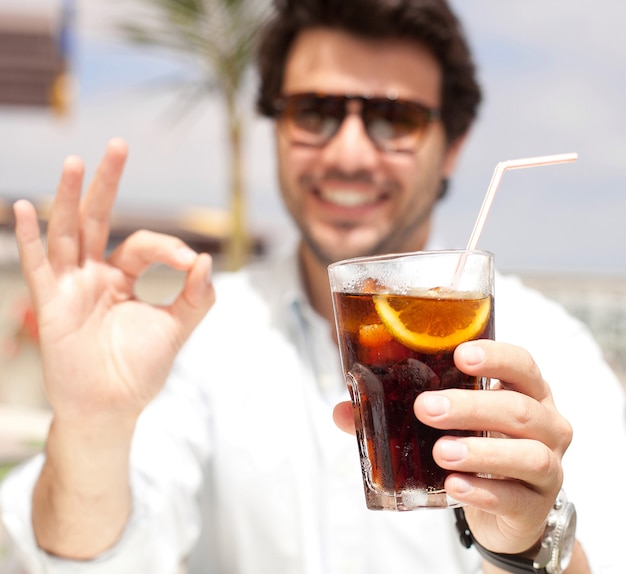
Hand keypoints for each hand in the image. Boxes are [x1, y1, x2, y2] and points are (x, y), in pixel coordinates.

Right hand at [13, 138, 214, 424]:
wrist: (112, 407)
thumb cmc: (141, 369)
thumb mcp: (177, 328)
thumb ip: (196, 297)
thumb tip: (208, 260)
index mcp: (125, 278)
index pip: (143, 245)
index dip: (170, 248)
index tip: (192, 264)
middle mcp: (96, 275)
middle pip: (100, 220)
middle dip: (108, 183)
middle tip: (118, 145)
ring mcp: (72, 286)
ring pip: (69, 232)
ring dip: (71, 197)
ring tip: (75, 162)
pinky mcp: (52, 303)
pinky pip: (39, 266)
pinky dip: (32, 237)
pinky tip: (27, 207)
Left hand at [333, 339, 572, 554]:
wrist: (509, 508)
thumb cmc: (477, 447)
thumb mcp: (447, 422)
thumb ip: (396, 413)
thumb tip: (343, 411)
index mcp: (525, 391)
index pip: (522, 363)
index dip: (496, 356)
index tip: (460, 354)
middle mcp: (547, 423)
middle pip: (520, 409)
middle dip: (471, 406)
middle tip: (426, 408)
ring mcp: (549, 466)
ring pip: (528, 454)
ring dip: (481, 451)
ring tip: (440, 450)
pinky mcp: (537, 505)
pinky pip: (516, 497)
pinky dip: (483, 491)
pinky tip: (454, 486)